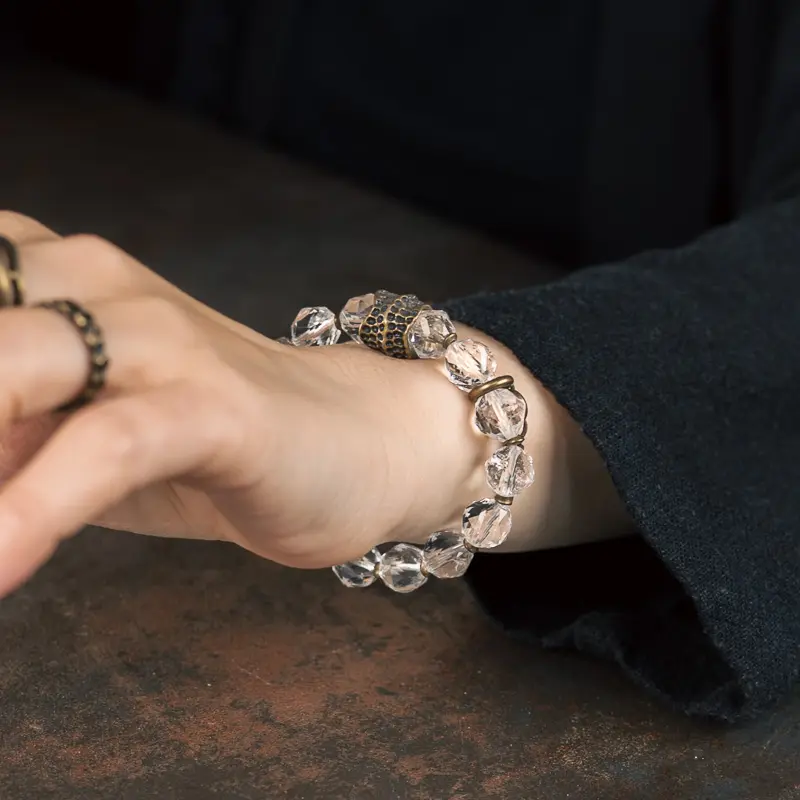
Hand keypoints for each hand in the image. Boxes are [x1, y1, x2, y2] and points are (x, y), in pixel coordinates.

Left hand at [0, 212, 631, 598]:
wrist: (355, 438)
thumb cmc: (206, 439)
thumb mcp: (68, 435)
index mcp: (47, 276)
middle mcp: (92, 281)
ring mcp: (159, 338)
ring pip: (13, 362)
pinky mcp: (216, 403)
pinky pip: (109, 444)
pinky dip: (39, 505)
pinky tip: (5, 564)